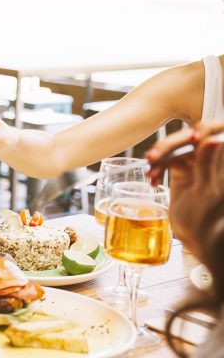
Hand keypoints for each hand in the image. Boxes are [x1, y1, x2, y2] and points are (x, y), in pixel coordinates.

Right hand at [146, 122, 223, 256]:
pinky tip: (152, 181)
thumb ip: (208, 164)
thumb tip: (215, 138)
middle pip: (189, 138)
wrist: (195, 236)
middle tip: (153, 156)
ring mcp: (194, 162)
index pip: (213, 133)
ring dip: (159, 158)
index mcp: (220, 159)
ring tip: (149, 171)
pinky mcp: (180, 170)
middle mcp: (209, 157)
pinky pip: (165, 161)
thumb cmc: (207, 218)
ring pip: (174, 148)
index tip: (193, 137)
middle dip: (170, 145)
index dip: (203, 130)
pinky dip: (157, 169)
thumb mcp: (206, 191)